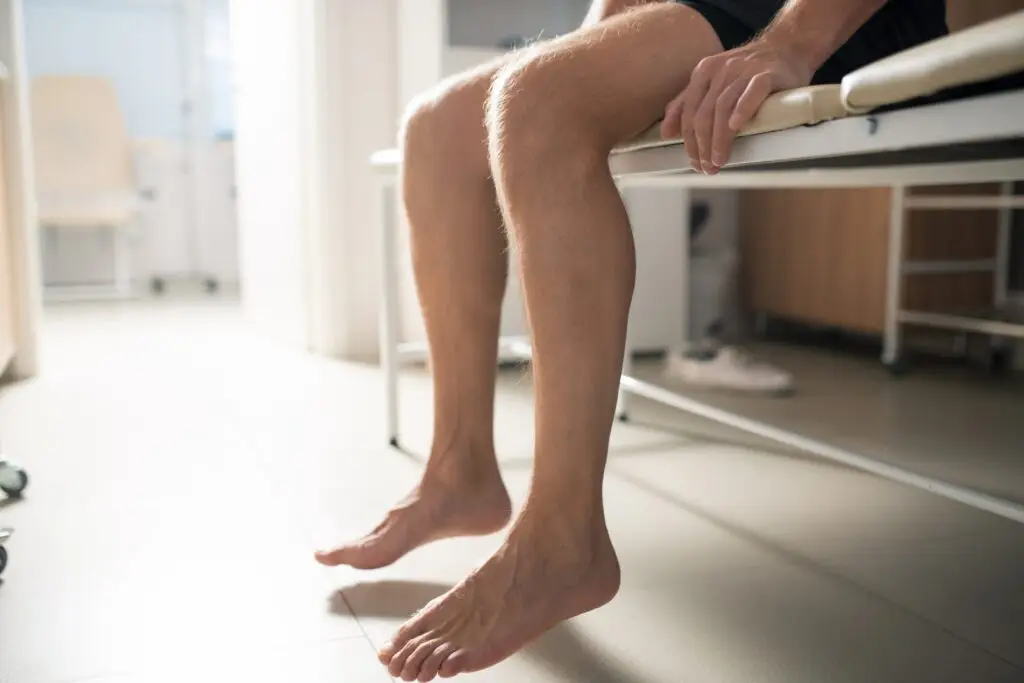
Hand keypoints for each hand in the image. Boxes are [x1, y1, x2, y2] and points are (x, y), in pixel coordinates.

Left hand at [660, 38, 812, 173]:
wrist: (787, 47)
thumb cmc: (749, 72)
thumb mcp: (713, 83)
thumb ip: (687, 104)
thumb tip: (665, 133)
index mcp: (703, 72)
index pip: (689, 113)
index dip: (689, 142)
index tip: (695, 163)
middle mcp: (720, 69)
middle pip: (704, 113)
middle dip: (702, 145)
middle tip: (707, 167)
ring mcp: (744, 70)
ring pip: (723, 108)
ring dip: (719, 139)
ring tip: (719, 160)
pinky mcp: (767, 74)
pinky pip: (752, 92)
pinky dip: (742, 109)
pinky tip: (735, 126)